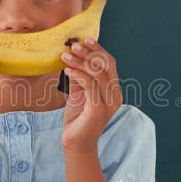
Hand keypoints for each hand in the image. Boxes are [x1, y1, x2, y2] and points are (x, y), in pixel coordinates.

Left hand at [60, 37, 122, 151]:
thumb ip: (81, 77)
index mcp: (114, 90)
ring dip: (80, 62)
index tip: (85, 38)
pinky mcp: (98, 110)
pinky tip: (67, 70)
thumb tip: (74, 56)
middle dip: (89, 52)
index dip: (99, 49)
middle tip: (73, 45)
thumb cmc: (77, 118)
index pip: (110, 64)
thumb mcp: (80, 93)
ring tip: (64, 55)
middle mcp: (115, 96)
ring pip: (97, 74)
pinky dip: (78, 75)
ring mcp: (109, 104)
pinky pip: (90, 86)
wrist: (76, 143)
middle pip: (106, 66)